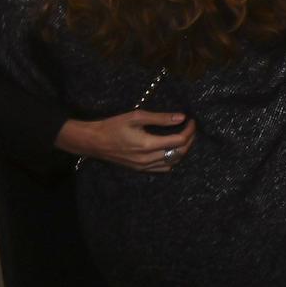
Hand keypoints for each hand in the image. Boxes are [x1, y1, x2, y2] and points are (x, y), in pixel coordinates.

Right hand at [57, 111, 196, 172]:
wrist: (93, 142)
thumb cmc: (113, 126)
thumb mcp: (136, 117)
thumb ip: (160, 118)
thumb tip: (181, 118)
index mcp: (148, 145)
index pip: (179, 141)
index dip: (189, 131)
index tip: (191, 121)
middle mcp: (148, 159)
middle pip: (179, 153)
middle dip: (189, 140)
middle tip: (190, 128)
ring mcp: (144, 167)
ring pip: (172, 162)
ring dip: (182, 150)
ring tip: (183, 137)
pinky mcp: (140, 169)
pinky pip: (162, 168)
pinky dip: (171, 159)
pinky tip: (170, 149)